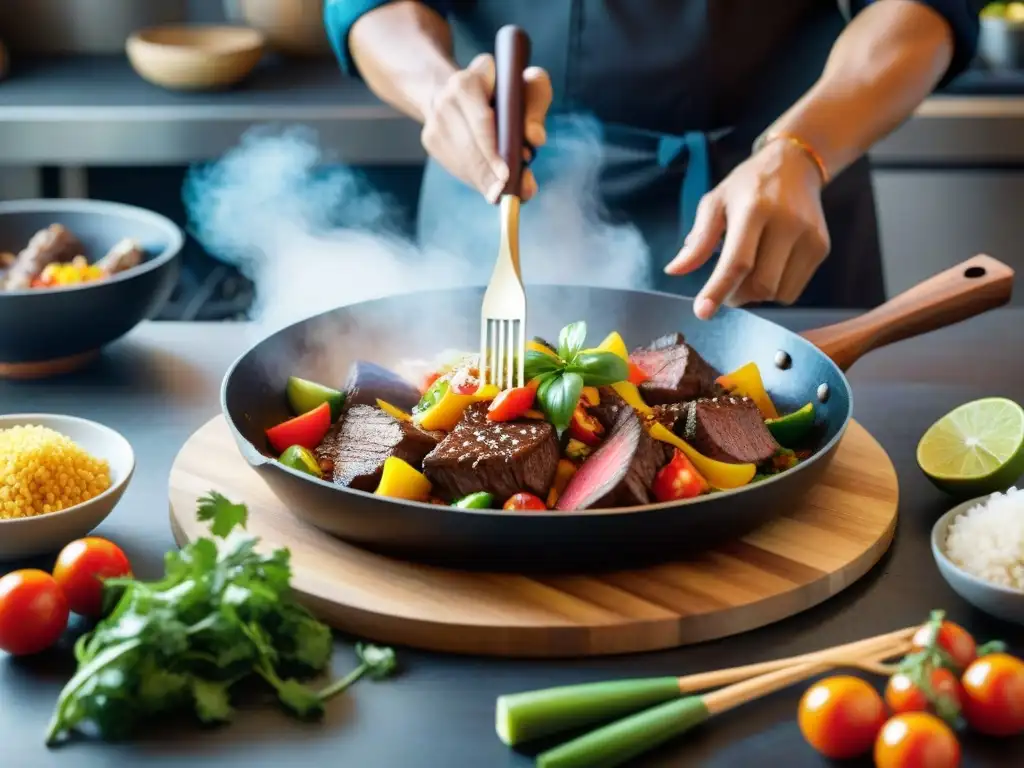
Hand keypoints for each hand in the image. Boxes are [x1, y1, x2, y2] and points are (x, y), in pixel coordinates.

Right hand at [421, 54, 551, 202]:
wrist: (464, 90)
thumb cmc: (505, 91)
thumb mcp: (526, 86)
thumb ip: (536, 105)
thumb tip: (535, 138)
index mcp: (467, 81)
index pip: (481, 122)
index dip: (493, 150)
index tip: (506, 175)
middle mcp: (445, 99)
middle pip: (469, 146)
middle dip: (489, 174)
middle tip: (504, 193)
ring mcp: (433, 120)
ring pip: (461, 160)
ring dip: (482, 181)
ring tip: (499, 195)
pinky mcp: (430, 140)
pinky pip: (455, 166)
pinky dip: (474, 179)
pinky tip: (487, 186)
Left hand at [664, 139, 830, 319]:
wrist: (796, 164)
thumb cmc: (748, 186)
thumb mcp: (716, 202)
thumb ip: (698, 239)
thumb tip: (674, 270)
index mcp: (755, 210)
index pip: (737, 262)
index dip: (718, 290)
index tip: (702, 312)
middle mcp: (787, 223)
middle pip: (760, 285)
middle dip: (737, 296)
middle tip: (725, 289)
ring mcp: (809, 237)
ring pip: (778, 293)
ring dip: (756, 295)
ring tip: (748, 273)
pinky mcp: (821, 247)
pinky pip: (793, 289)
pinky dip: (775, 290)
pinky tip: (768, 267)